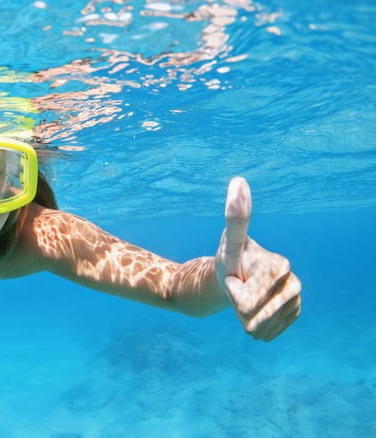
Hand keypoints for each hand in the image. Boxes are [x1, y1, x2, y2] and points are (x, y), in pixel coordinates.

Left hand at [215, 177, 300, 341]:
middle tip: (237, 291)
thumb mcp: (229, 242)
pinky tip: (252, 313)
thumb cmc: (230, 258)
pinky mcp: (293, 312)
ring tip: (243, 301)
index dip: (236, 294)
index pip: (250, 299)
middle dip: (239, 309)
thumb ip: (236, 218)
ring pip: (262, 326)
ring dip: (246, 319)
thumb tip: (238, 180)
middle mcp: (293, 281)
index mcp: (279, 265)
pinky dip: (256, 327)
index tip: (234, 279)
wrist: (234, 278)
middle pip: (257, 315)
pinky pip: (270, 331)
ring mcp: (295, 298)